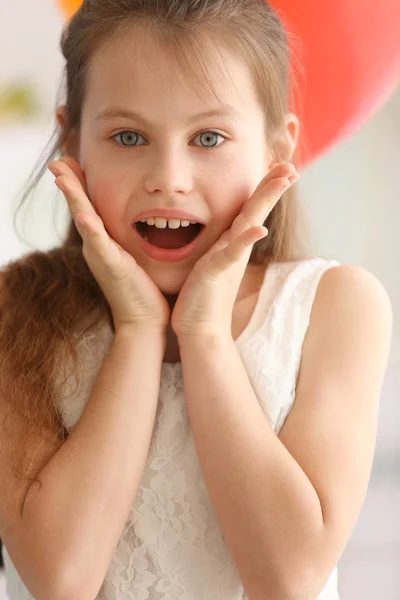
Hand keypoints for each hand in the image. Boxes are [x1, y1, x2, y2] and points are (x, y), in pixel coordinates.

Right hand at [48, 157, 169, 332]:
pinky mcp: (112, 268)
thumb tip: (140, 222)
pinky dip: (91, 229)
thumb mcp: (133, 258)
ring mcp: (101, 257)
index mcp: (102, 243)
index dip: (79, 185)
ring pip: (84, 221)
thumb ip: (129, 240)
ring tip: (61, 175)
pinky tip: (84, 215)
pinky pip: (100, 245)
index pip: (88, 207)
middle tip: (57, 161)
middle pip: (80, 209)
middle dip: (69, 183)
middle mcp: (96, 248)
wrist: (144, 322)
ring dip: (73, 198)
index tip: (71, 161)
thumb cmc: (143, 291)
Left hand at [171, 162, 299, 338]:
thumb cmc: (202, 297)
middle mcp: (236, 248)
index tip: (278, 165)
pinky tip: (259, 229)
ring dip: (265, 201)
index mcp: (233, 244)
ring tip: (283, 180)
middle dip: (273, 186)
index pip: (251, 210)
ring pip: (250, 223)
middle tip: (291, 165)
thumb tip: (226, 236)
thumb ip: (221, 248)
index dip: (264, 188)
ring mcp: (229, 259)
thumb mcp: (212, 263)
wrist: (200, 328)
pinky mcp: (217, 272)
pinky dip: (246, 240)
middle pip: (257, 210)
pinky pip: (232, 253)